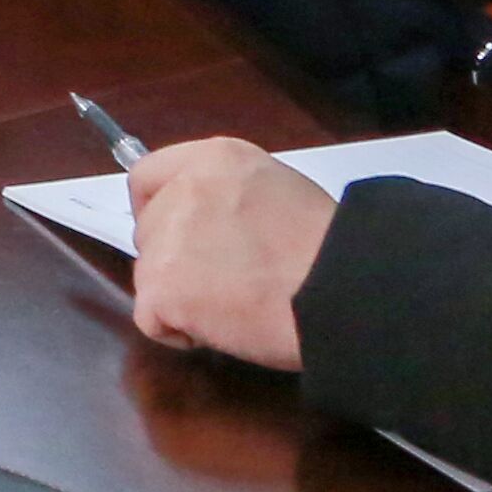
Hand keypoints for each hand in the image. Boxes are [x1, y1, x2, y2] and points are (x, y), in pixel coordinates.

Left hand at [124, 136, 335, 368]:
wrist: (342, 290)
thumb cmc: (329, 251)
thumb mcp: (279, 192)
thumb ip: (232, 198)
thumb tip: (213, 227)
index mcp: (214, 159)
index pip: (148, 176)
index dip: (156, 208)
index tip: (174, 234)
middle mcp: (183, 190)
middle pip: (149, 230)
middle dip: (174, 258)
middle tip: (225, 281)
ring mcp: (167, 239)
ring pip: (149, 274)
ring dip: (179, 296)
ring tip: (236, 306)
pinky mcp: (162, 288)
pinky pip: (150, 318)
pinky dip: (177, 332)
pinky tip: (221, 329)